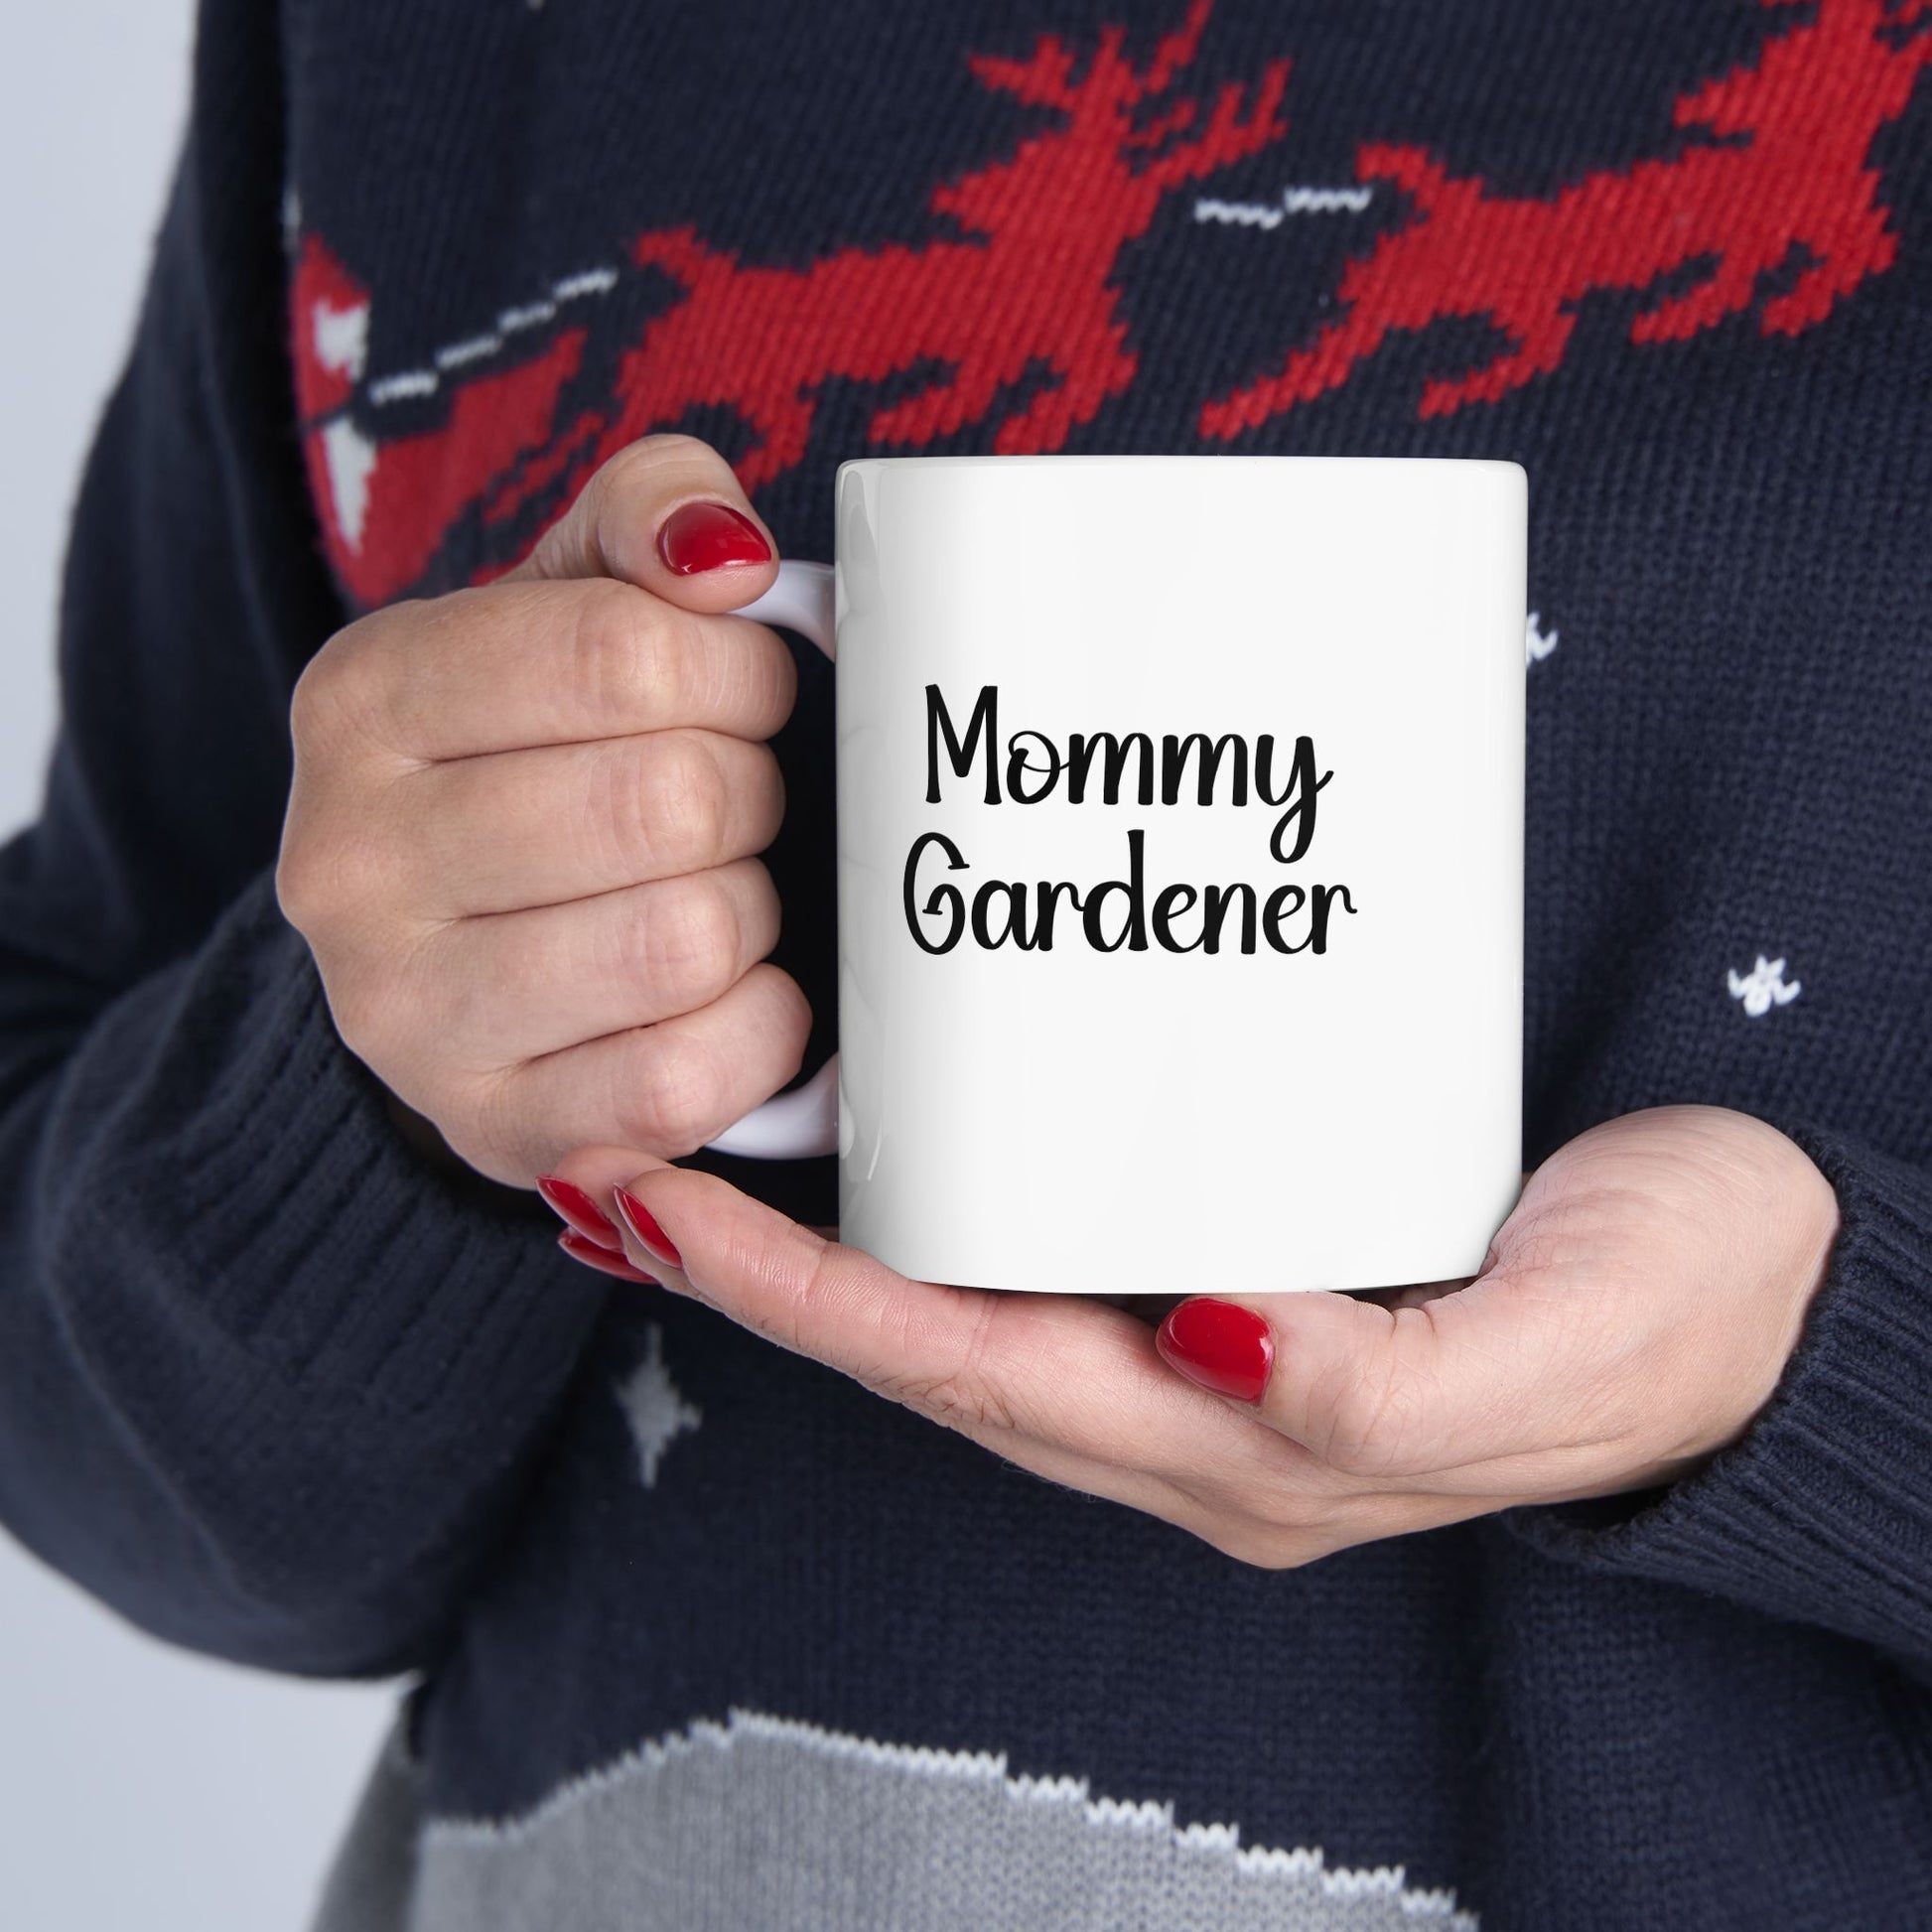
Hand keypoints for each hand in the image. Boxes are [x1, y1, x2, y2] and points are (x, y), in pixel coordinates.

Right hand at [277, 435, 809, 1186]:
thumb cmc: (545, 752)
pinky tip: (730, 993)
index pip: (624, 653)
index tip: (746, 693)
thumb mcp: (574, 597)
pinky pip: (688, 1080)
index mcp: (364, 698)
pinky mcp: (494, 1129)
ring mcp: (406, 1016)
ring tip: (716, 891)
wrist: (461, 947)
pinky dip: (757, 1030)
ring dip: (750, 911)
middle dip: (748, 794)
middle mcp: (349, 862)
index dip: (739, 673)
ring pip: (686, 941)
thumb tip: (726, 557)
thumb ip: (651, 513)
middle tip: (732, 802)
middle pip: (669, 802)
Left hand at [542, 1106, 1839, 1565]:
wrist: (1772, 1280)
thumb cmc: (1676, 1316)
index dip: (807, 1303)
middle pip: (932, 1345)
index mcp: (1247, 1450)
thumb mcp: (1556, 1352)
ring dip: (831, 1241)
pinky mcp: (1245, 1258)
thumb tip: (1217, 1339)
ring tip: (707, 1142)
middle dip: (765, 1274)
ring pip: (975, 1299)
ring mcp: (1211, 1343)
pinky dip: (945, 1203)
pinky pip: (1052, 1245)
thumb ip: (1387, 1386)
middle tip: (623, 1158)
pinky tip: (900, 1133)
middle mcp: (1197, 1408)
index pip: (972, 1374)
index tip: (661, 1207)